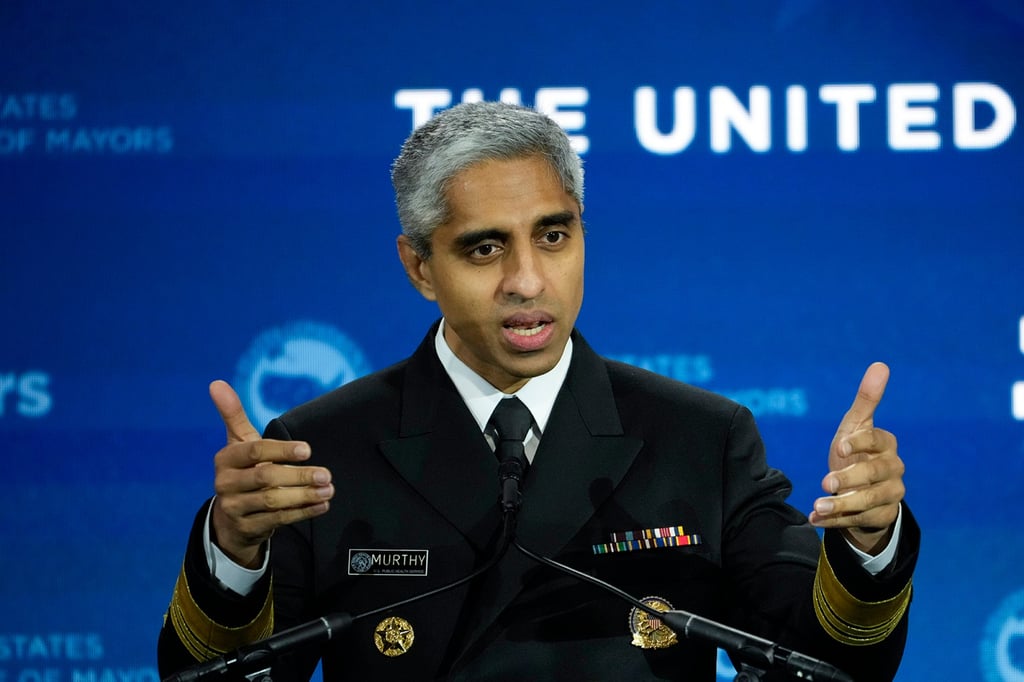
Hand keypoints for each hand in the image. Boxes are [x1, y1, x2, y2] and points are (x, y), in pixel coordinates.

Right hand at [208, 380, 332, 566]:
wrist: (231, 518)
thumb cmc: (243, 470)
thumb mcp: (238, 443)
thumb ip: (233, 414)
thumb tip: (216, 382)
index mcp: (225, 458)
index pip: (255, 451)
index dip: (282, 450)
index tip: (308, 450)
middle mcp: (225, 483)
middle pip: (266, 477)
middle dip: (299, 476)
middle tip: (326, 474)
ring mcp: (234, 508)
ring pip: (272, 502)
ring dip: (304, 496)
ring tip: (328, 490)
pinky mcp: (246, 528)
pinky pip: (277, 520)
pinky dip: (302, 513)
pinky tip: (321, 505)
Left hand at [809, 363, 904, 553]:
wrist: (861, 489)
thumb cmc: (855, 451)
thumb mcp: (856, 426)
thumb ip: (866, 399)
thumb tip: (880, 364)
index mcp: (886, 444)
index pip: (878, 440)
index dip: (860, 443)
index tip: (839, 445)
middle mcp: (894, 470)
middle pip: (874, 475)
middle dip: (850, 479)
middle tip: (825, 482)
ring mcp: (890, 495)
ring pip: (868, 502)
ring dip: (841, 505)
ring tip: (817, 506)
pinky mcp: (881, 517)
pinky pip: (858, 521)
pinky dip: (834, 521)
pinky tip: (814, 519)